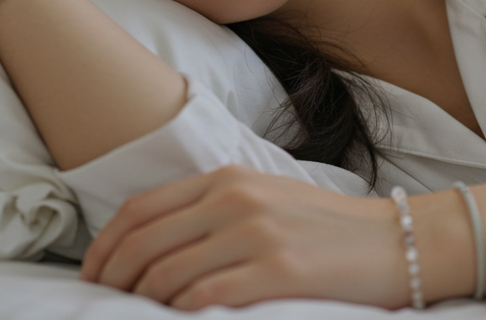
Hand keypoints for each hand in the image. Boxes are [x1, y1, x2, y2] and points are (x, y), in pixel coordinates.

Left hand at [80, 166, 410, 309]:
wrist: (394, 239)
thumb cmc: (327, 226)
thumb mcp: (265, 196)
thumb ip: (214, 206)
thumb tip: (156, 242)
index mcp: (228, 178)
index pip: (142, 209)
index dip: (105, 244)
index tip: (92, 272)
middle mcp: (235, 200)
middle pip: (145, 241)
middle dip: (111, 276)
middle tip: (103, 299)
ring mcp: (255, 234)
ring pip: (167, 272)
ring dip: (142, 300)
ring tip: (138, 313)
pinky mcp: (276, 271)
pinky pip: (204, 297)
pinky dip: (178, 313)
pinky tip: (176, 319)